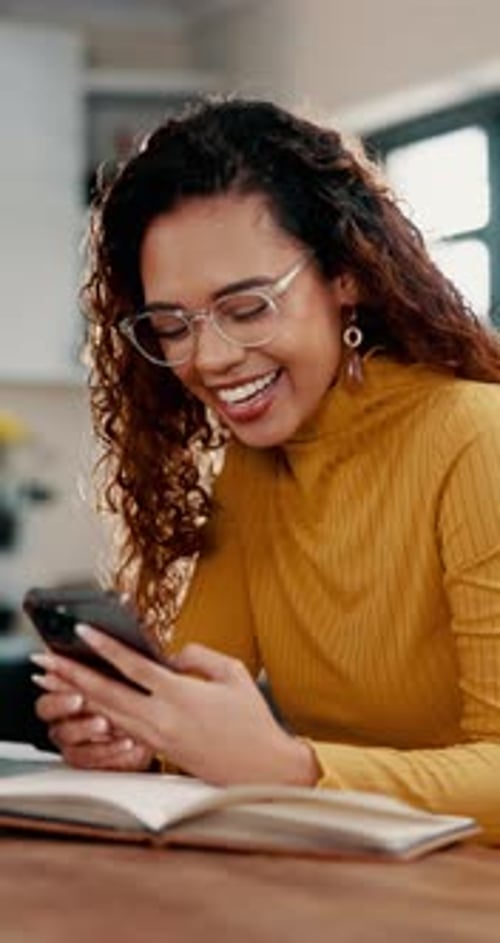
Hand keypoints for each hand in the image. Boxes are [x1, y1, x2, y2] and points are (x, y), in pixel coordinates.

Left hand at [32, 626, 319, 785]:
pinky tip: (85, 702)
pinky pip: (121, 728)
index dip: (106, 647)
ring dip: (79, 695)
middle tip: (46, 659)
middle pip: (107, 694)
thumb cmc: (252, 719)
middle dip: (73, 675)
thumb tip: (169, 655)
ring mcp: (157, 738)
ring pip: (108, 713)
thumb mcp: (233, 673)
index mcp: (181, 696)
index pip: (134, 667)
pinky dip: (99, 712)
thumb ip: (198, 655)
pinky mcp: (157, 750)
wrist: (262, 769)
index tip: (83, 631)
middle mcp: (163, 719)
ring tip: (54, 678)